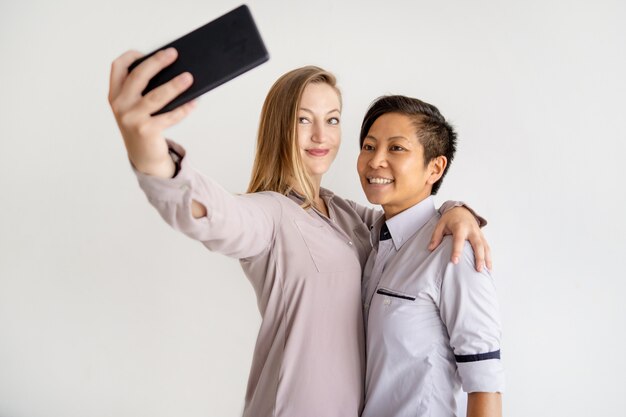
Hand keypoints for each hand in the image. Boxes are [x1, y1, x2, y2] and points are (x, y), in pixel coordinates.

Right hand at [108, 48, 195, 176]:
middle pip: (138, 76)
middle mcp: (120, 105)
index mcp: (115, 95)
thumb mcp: (135, 107)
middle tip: (173, 54)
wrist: (143, 157)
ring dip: (175, 85)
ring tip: (189, 77)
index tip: (146, 51)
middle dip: (157, 62)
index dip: (131, 56)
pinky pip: (169, 116)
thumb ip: (143, 90)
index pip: (117, 67)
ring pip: (156, 96)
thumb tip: (172, 70)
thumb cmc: (143, 126)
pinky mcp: (146, 131)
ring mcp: (132, 119)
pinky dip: (184, 108)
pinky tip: (194, 101)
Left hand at [428, 207, 491, 271]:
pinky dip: (489, 257)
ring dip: (487, 259)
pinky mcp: (482, 236)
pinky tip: (489, 267)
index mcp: (460, 227)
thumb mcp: (440, 224)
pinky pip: (487, 247)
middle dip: (479, 257)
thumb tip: (430, 249)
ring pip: (485, 246)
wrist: (461, 210)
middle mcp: (472, 230)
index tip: (455, 261)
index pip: (459, 240)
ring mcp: (478, 233)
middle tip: (478, 269)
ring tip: (487, 271)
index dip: (457, 251)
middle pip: (478, 244)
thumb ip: (436, 236)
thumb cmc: (450, 219)